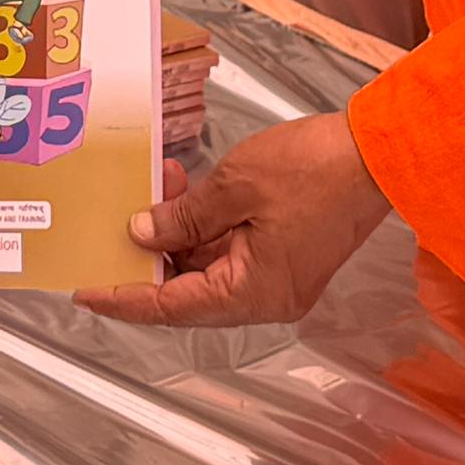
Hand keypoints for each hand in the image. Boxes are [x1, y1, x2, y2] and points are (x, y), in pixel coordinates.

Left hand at [73, 110, 392, 330]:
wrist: (379, 156)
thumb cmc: (313, 169)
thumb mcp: (235, 187)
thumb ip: (183, 217)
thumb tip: (141, 235)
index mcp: (251, 294)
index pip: (171, 308)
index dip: (124, 298)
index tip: (85, 290)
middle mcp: (264, 299)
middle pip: (188, 292)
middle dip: (150, 256)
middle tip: (112, 224)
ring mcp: (278, 280)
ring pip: (208, 268)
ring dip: (177, 233)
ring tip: (157, 185)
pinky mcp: (286, 258)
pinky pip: (231, 253)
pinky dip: (204, 228)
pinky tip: (186, 190)